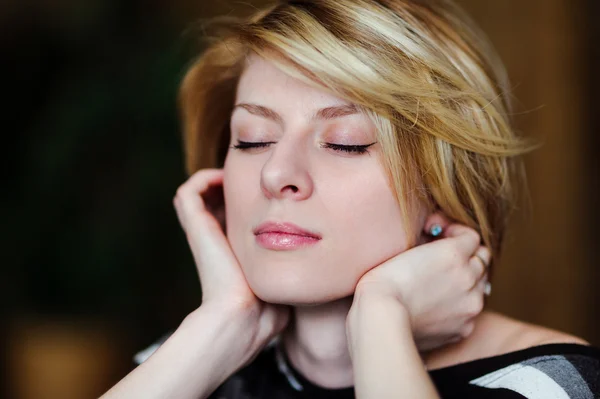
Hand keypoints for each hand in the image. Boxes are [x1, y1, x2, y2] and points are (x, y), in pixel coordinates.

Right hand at [173, 168, 289, 357]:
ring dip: (214, 179)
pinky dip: (204, 177)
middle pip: (212, 203)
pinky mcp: (196, 227)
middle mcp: (213, 239)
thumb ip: (295, 272)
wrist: (245, 318)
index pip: (231, 217)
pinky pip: (189, 191)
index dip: (246, 202)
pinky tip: (228, 176)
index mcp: (231, 251)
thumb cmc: (267, 310)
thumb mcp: (284, 283)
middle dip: (231, 186)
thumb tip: (317, 268)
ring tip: (239, 173)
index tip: (271, 194)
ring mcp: (202, 233)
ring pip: (195, 194)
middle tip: (254, 178)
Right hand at [353, 216, 489, 351]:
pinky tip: (438, 306)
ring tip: (441, 284)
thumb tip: (442, 240)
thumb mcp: (406, 248)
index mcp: (454, 253)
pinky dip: (460, 306)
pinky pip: (470, 311)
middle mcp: (469, 277)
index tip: (442, 237)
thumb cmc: (383, 282)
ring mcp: (470, 305)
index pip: (472, 236)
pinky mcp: (464, 328)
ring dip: (467, 280)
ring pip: (481, 285)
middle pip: (482, 259)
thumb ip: (431, 243)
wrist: (380, 320)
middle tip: (444, 259)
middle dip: (466, 255)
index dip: (455, 234)